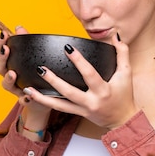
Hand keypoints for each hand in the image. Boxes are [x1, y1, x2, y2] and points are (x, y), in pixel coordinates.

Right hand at [0, 26, 51, 127]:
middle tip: (5, 50)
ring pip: (7, 85)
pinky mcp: (26, 99)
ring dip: (8, 79)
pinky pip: (23, 100)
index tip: (4, 33)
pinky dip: (25, 98)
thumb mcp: (34, 56)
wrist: (46, 97)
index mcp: (11, 63)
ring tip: (12, 73)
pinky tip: (29, 96)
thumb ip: (26, 43)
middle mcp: (10, 76)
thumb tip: (18, 27)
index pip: (1, 51)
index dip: (0, 43)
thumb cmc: (36, 73)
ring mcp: (16, 88)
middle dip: (1, 58)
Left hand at [23, 34, 138, 129]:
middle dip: (54, 81)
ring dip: (42, 97)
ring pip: (59, 105)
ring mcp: (82, 110)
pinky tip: (33, 95)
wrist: (123, 120)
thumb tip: (115, 35)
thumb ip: (122, 53)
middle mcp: (91, 102)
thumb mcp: (126, 73)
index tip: (67, 47)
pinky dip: (46, 102)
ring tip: (28, 87)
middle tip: (41, 68)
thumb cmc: (124, 95)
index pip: (89, 74)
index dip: (79, 61)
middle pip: (69, 92)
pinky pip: (59, 108)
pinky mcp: (77, 114)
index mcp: (103, 90)